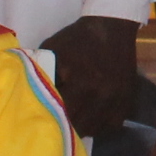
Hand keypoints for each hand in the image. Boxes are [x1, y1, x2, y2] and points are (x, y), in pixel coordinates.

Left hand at [45, 14, 144, 138]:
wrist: (112, 26)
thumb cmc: (77, 38)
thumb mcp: (51, 49)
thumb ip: (40, 73)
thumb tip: (27, 95)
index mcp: (83, 82)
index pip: (64, 115)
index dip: (52, 120)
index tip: (43, 120)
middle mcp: (104, 94)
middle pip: (81, 126)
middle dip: (66, 126)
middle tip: (56, 124)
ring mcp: (118, 98)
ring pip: (97, 129)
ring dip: (83, 128)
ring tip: (73, 122)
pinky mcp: (128, 98)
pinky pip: (113, 124)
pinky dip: (101, 126)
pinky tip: (91, 119)